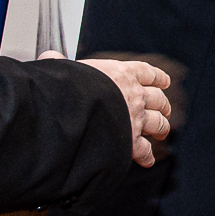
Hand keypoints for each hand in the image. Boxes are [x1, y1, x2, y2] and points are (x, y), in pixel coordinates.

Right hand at [43, 52, 172, 167]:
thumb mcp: (63, 69)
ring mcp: (135, 118)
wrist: (74, 110)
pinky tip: (147, 160)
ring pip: (158, 122)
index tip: (164, 81)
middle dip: (162, 105)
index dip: (157, 77)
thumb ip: (59, 63)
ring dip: (162, 127)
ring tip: (162, 132)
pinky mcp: (130, 141)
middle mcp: (133, 95)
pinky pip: (144, 149)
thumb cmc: (67, 87)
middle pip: (158, 99)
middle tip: (164, 110)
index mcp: (121, 74)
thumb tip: (50, 55)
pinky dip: (147, 155)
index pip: (146, 72)